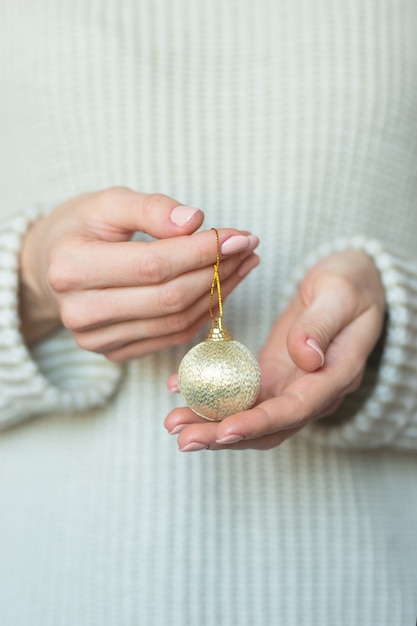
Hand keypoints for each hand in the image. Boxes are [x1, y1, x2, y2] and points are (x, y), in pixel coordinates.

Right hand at [19, 187, 258, 359]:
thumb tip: (196, 222)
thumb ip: (151, 208)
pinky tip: (221, 288)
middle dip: (217, 271)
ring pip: (176, 322)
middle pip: (169, 297)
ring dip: (218, 293)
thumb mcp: (108, 203)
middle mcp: (80, 312)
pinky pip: (172, 337)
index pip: (154, 264)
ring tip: (242, 264)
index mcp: (72, 267)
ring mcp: (96, 339)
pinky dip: (203, 313)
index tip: (240, 236)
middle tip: (247, 248)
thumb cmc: (81, 228)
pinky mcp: (114, 353)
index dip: (203, 251)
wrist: (51, 267)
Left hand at [165, 249, 385, 449]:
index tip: (223, 430)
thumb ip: (322, 325)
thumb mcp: (339, 293)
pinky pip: (239, 393)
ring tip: (173, 423)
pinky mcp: (271, 375)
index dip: (258, 423)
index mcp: (335, 376)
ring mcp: (289, 386)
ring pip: (248, 415)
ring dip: (210, 423)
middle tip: (183, 438)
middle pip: (266, 426)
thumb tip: (308, 359)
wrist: (350, 283)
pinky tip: (178, 388)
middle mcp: (311, 391)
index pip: (295, 410)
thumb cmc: (349, 284)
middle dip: (222, 435)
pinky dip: (209, 395)